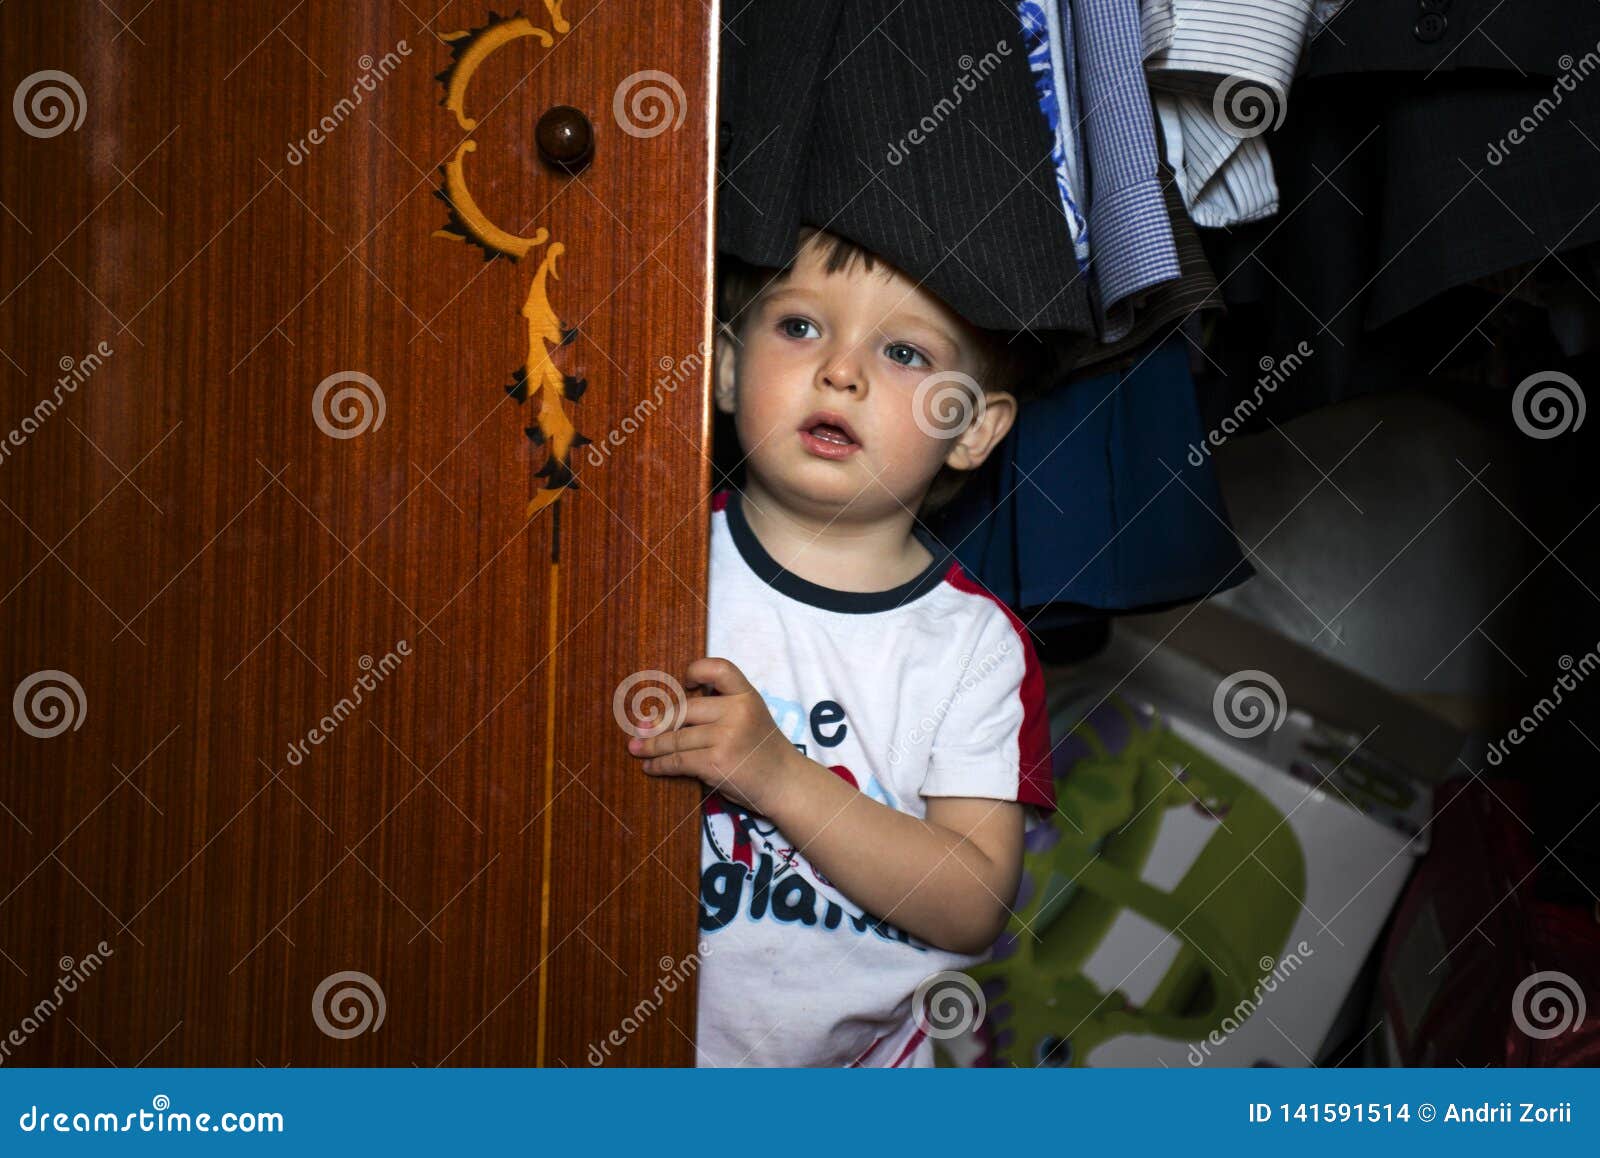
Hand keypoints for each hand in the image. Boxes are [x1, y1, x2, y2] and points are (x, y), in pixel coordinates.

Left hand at [625, 657, 800, 816]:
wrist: (784, 783)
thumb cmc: (762, 751)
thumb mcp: (751, 716)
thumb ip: (722, 708)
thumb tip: (665, 714)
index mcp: (747, 695)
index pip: (719, 669)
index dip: (697, 670)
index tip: (683, 682)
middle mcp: (738, 711)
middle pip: (686, 709)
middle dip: (659, 722)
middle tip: (639, 729)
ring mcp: (727, 737)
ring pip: (677, 738)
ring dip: (651, 746)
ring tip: (636, 749)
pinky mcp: (716, 762)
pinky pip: (678, 760)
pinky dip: (659, 764)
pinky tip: (650, 766)